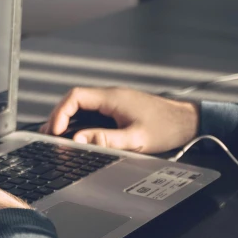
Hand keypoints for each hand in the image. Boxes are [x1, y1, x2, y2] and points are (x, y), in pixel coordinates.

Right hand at [40, 87, 198, 153]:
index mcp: (112, 98)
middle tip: (49, 136)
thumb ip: (105, 140)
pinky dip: (81, 123)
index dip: (60, 113)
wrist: (188, 121)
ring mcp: (114, 102)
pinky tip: (78, 135)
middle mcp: (110, 96)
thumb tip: (79, 141)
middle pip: (74, 101)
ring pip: (82, 107)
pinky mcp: (118, 109)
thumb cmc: (166, 128)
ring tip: (57, 137)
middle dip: (58, 117)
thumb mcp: (135, 139)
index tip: (55, 131)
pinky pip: (92, 112)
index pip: (75, 97)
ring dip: (68, 121)